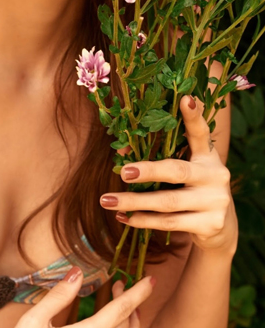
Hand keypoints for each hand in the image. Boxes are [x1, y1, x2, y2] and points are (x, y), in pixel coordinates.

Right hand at [1, 267, 153, 327]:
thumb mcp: (33, 322)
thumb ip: (58, 297)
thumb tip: (77, 272)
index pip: (120, 311)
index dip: (137, 294)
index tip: (150, 280)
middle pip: (125, 326)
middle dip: (129, 302)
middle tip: (120, 283)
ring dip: (131, 326)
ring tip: (128, 309)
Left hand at [100, 95, 237, 253]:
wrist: (220, 228)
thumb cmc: (192, 189)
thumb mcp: (183, 170)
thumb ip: (160, 156)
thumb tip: (121, 150)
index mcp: (208, 155)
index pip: (201, 132)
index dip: (193, 116)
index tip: (185, 98)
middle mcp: (216, 175)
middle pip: (177, 170)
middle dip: (148, 171)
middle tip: (122, 172)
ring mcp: (215, 201)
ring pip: (167, 202)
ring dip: (134, 202)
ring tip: (106, 201)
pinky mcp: (210, 224)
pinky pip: (169, 223)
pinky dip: (142, 220)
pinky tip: (123, 217)